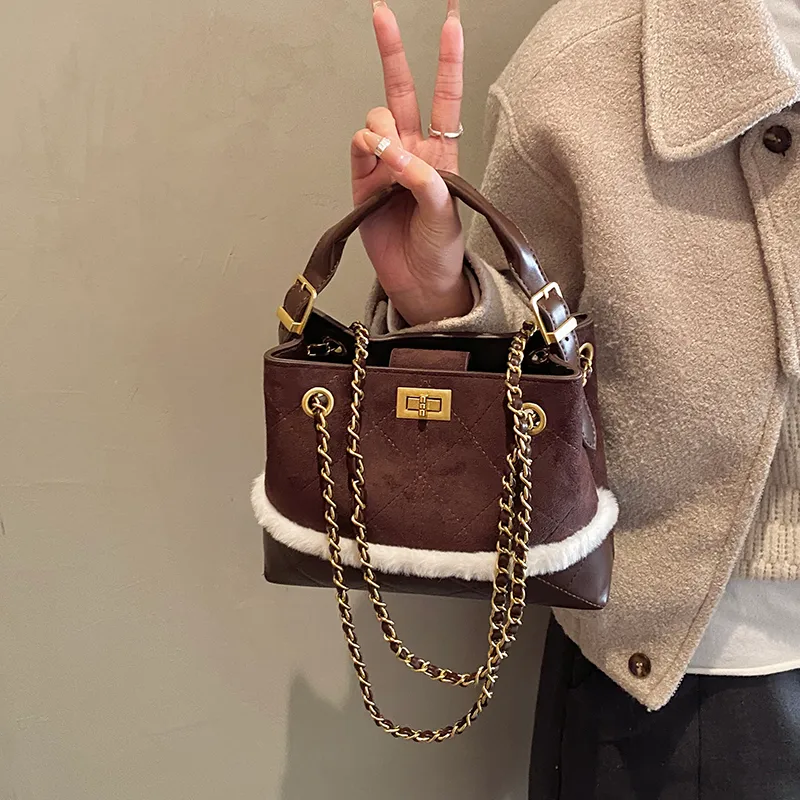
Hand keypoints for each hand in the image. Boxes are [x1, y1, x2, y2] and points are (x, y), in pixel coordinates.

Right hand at [351, 0, 471, 326]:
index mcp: (442, 154)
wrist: (418, 283)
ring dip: (382, 128)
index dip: (448, 60)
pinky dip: (367, 147)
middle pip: (402, 91)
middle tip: (382, 14)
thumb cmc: (440, 251)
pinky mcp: (361, 181)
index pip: (446, 99)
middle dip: (392, 51)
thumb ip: (424, 180)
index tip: (450, 21)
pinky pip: (359, 148)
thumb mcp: (446, 214)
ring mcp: (384, 165)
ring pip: (376, 120)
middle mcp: (412, 152)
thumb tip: (395, 153)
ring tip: (391, 160)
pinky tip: (377, 161)